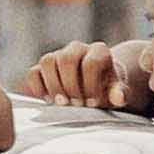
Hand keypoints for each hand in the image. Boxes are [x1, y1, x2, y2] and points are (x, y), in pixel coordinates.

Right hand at [27, 38, 151, 111]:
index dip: (91, 84)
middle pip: (67, 58)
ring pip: (48, 61)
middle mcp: (78, 48)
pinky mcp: (45, 67)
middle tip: (75, 104)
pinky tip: (48, 100)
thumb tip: (118, 97)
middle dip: (70, 85)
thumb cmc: (107, 89)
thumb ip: (120, 94)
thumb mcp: (117, 92)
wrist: (96, 85)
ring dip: (53, 85)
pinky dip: (37, 87)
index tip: (93, 103)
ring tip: (61, 104)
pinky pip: (33, 72)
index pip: (91, 62)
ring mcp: (59, 55)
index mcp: (99, 51)